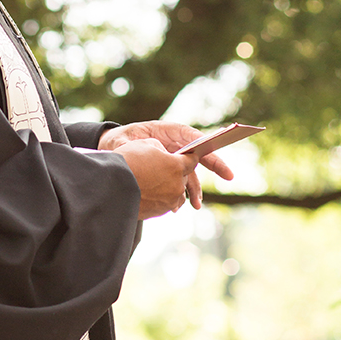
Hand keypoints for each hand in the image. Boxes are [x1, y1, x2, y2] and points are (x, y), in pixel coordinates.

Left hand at [98, 121, 234, 214]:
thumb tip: (139, 149)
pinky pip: (180, 183)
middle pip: (198, 154)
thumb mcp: (122, 142)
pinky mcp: (168, 172)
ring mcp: (173, 159)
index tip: (213, 149)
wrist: (111, 151)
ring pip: (190, 173)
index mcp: (166, 132)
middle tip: (229, 176)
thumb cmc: (118, 141)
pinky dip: (181, 195)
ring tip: (196, 205)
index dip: (204, 142)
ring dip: (195, 189)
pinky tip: (177, 207)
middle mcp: (173, 145)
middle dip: (215, 165)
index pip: (190, 135)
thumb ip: (132, 146)